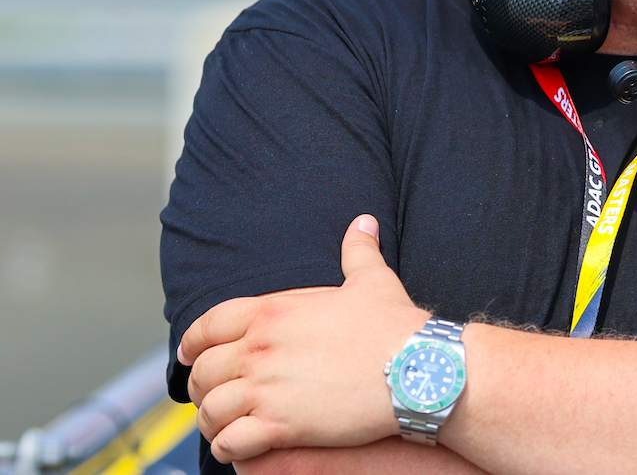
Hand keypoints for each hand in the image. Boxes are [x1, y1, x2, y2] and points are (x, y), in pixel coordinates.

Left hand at [181, 215, 429, 463]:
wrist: (415, 367)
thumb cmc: (393, 325)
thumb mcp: (373, 280)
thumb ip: (358, 250)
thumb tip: (364, 222)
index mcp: (273, 312)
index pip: (208, 325)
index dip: (191, 342)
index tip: (188, 355)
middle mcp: (259, 350)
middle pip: (203, 371)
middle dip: (201, 386)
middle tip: (212, 396)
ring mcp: (266, 389)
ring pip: (210, 411)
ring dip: (212, 421)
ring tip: (223, 426)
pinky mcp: (279, 426)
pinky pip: (230, 443)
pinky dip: (228, 447)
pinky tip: (240, 446)